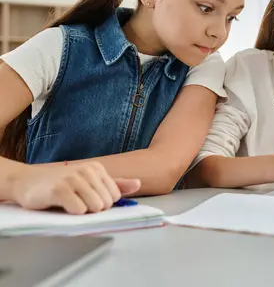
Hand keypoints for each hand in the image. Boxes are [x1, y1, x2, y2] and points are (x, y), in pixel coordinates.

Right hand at [12, 162, 140, 214]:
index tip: (87, 199)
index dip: (102, 204)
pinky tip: (61, 205)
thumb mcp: (88, 182)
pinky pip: (79, 211)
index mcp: (97, 169)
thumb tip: (137, 184)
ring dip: (82, 212)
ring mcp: (74, 179)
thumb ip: (114, 184)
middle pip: (106, 204)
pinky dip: (72, 213)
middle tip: (76, 202)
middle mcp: (87, 171)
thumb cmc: (60, 184)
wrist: (27, 182)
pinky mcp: (60, 189)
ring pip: (95, 207)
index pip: (115, 197)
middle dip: (92, 209)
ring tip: (69, 203)